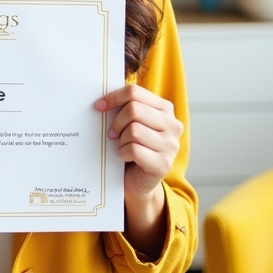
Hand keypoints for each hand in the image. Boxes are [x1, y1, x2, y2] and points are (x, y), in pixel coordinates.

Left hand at [95, 84, 182, 252]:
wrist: (138, 180)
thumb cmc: (133, 146)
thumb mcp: (131, 122)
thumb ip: (126, 107)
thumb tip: (103, 98)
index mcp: (166, 109)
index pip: (135, 92)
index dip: (113, 97)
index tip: (99, 106)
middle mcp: (173, 125)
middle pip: (134, 109)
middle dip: (117, 122)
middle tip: (113, 134)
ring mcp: (171, 145)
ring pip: (134, 130)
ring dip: (121, 140)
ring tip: (123, 146)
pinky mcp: (164, 164)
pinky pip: (134, 149)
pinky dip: (124, 153)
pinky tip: (127, 157)